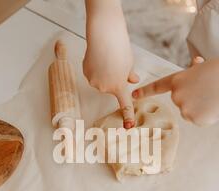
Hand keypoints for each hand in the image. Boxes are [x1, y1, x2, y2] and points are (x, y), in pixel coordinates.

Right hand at [83, 0, 138, 126]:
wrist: (103, 35)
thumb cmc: (119, 47)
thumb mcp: (129, 63)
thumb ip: (129, 75)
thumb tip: (132, 80)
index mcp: (119, 86)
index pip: (125, 105)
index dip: (127, 116)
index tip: (129, 127)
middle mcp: (105, 87)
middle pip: (111, 87)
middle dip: (114, 78)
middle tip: (116, 63)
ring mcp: (93, 81)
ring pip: (101, 81)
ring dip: (104, 73)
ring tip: (106, 58)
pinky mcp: (85, 73)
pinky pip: (92, 74)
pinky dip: (95, 68)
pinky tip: (98, 57)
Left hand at [132, 55, 218, 125]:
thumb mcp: (205, 67)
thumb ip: (195, 71)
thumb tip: (196, 63)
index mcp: (178, 80)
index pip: (158, 86)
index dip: (145, 91)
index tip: (133, 96)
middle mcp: (177, 95)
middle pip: (181, 102)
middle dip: (193, 98)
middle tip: (209, 90)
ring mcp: (184, 108)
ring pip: (190, 112)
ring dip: (201, 107)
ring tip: (215, 97)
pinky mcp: (195, 119)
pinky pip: (199, 120)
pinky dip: (208, 115)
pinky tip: (217, 106)